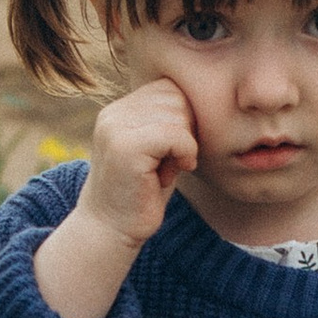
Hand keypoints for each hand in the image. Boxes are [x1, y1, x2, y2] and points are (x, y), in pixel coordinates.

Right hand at [33, 80, 198, 317]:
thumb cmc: (143, 191)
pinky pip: (176, 135)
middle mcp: (113, 113)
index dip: (182, 119)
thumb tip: (204, 94)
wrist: (112, 229)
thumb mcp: (156, 148)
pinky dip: (184, 154)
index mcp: (119, 109)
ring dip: (183, 147)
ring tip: (162, 171)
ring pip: (179, 115)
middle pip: (176, 98)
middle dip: (184, 132)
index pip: (169, 88)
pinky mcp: (125, 147)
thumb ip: (169, 119)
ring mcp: (116, 128)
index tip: (169, 152)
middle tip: (166, 164)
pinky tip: (170, 175)